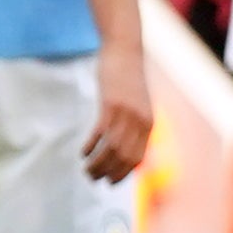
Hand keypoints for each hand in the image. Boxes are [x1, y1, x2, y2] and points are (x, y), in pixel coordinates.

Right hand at [83, 39, 154, 182]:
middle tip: (93, 179)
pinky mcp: (111, 105)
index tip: (110, 182)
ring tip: (86, 171)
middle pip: (124, 158)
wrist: (125, 51)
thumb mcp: (138, 103)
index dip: (123, 174)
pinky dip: (90, 146)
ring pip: (112, 149)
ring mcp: (126, 113)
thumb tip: (126, 145)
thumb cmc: (128, 79)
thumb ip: (135, 123)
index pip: (137, 159)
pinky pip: (100, 133)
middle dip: (108, 173)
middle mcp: (141, 122)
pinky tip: (83, 153)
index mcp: (149, 124)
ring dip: (97, 164)